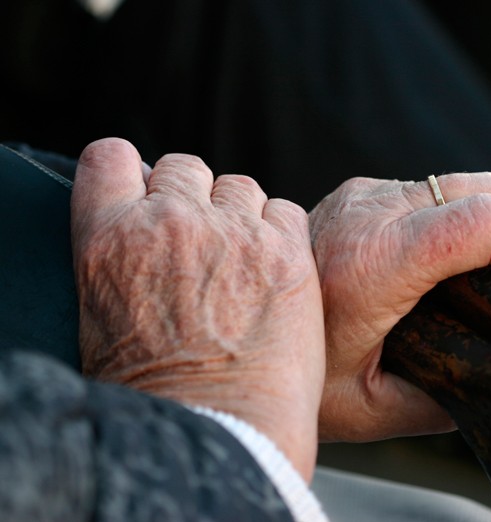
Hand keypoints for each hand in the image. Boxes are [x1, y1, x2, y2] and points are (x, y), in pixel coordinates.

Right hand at [71, 138, 324, 479]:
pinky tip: (276, 273)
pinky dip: (280, 232)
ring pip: (239, 187)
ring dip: (240, 216)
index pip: (110, 157)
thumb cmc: (158, 392)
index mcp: (110, 239)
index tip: (147, 191)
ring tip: (243, 268)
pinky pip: (284, 211)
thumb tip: (142, 228)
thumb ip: (122, 258)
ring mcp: (232, 233)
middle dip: (193, 198)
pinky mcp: (285, 251)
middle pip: (184, 168)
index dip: (132, 172)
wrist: (219, 429)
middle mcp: (171, 223)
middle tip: (204, 246)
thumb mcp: (104, 317)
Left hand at [309, 173, 490, 440]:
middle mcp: (369, 214)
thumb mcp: (371, 408)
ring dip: (474, 230)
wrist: (231, 332)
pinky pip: (426, 191)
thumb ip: (442, 404)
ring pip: (460, 185)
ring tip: (450, 283)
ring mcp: (360, 195)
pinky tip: (418, 267)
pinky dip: (443, 223)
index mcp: (374, 264)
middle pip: (487, 190)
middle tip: (488, 292)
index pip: (485, 221)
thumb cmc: (296, 376)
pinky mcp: (356, 193)